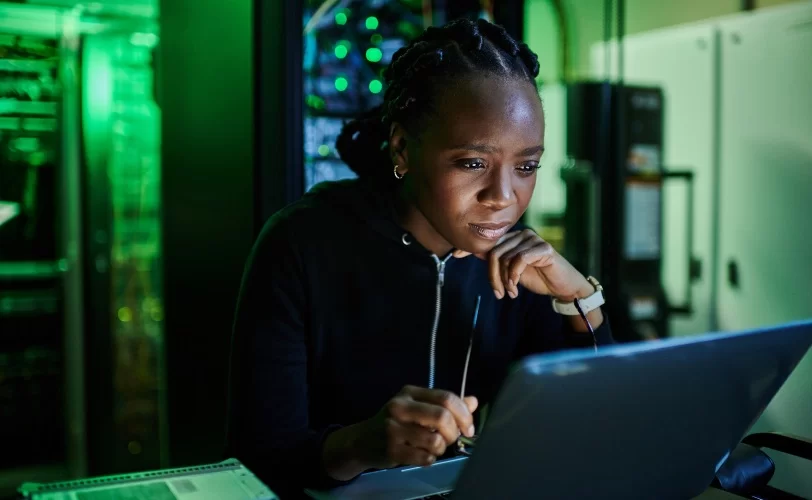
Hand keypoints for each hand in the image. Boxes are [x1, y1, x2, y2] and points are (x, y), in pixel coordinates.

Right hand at [323, 386, 476, 479]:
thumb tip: (473, 401)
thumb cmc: (395, 423)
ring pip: (435, 440)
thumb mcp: (418, 408)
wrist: (362, 441)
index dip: (464, 414)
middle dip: (454, 432)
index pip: (446, 397)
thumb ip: (445, 405)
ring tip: (432, 447)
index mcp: (410, 392)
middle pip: (442, 417)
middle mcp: (400, 406)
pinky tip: (421, 455)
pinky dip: (429, 459)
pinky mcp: (391, 449)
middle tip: (451, 439)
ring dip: (441, 448)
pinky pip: (424, 457)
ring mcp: (393, 428)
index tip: (469, 428)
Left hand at [453, 229, 592, 300]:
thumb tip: (469, 251)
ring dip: (504, 280)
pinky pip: (519, 260)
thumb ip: (494, 259)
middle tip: (498, 293)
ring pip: (505, 258)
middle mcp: (522, 234)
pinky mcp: (544, 249)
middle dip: (492, 276)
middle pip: (494, 252)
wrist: (562, 285)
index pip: (488, 242)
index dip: (470, 248)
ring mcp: (534, 239)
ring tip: (510, 292)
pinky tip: (516, 288)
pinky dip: (514, 276)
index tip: (455, 255)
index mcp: (513, 237)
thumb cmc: (536, 277)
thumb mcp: (510, 269)